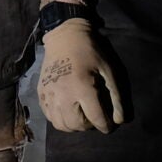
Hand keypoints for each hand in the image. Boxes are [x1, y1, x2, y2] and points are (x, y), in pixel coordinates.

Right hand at [37, 12, 122, 132]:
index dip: (106, 126)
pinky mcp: (41, 92)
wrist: (66, 36)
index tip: (110, 125)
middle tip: (95, 117)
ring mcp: (49, 94)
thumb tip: (119, 120)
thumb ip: (116, 96)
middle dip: (90, 126)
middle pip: (77, 125)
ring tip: (82, 116)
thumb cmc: (91, 51)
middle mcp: (63, 94)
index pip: (96, 118)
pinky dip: (59, 119)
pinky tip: (68, 111)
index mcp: (82, 87)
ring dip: (74, 126)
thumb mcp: (109, 70)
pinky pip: (49, 116)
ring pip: (61, 124)